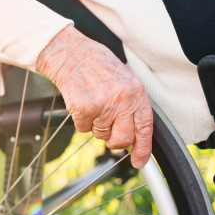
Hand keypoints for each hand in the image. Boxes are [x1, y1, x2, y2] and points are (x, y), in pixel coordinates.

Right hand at [36, 25, 152, 168]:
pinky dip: (79, 121)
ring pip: (100, 134)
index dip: (143, 148)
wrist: (70, 53)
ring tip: (92, 104)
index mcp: (136, 92)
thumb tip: (134, 134)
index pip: (145, 128)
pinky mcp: (83, 108)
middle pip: (122, 138)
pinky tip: (80, 103)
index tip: (139, 161)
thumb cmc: (96, 65)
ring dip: (94, 126)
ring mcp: (102, 105)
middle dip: (114, 141)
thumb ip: (131, 104)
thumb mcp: (123, 80)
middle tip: (107, 132)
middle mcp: (122, 99)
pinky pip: (82, 129)